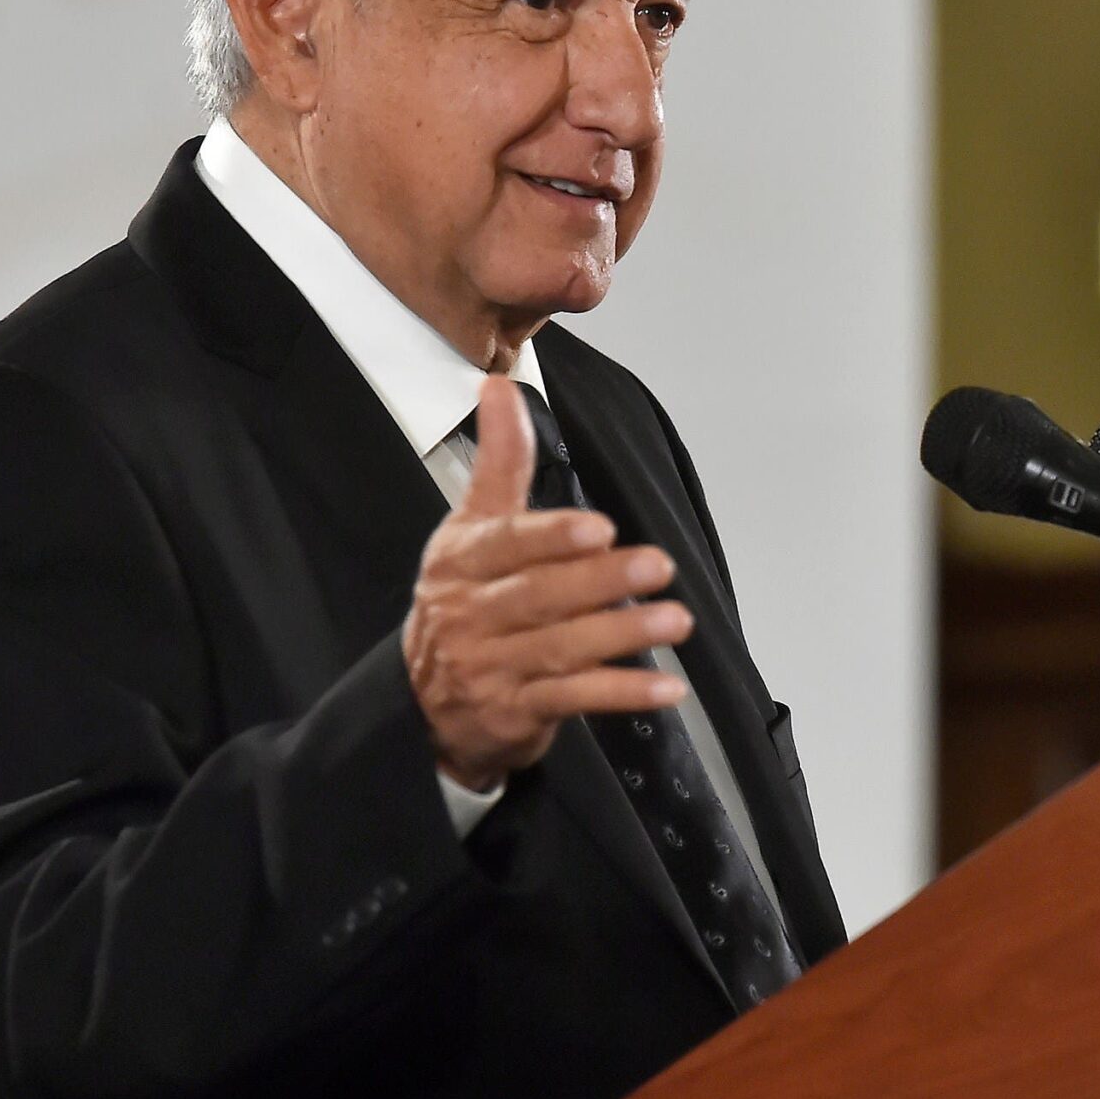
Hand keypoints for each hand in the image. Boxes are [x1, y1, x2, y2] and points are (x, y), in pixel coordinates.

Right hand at [404, 376, 692, 787]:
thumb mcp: (471, 529)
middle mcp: (468, 614)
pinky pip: (575, 699)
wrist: (424, 703)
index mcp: (460, 561)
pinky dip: (623, 693)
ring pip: (562, 648)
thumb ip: (499, 462)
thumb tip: (498, 387)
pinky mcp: (515, 711)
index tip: (599, 528)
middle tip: (659, 565)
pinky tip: (668, 687)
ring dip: (623, 634)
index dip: (552, 537)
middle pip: (539, 595)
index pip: (507, 545)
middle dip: (601, 580)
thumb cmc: (463, 601)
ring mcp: (490, 667)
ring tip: (675, 620)